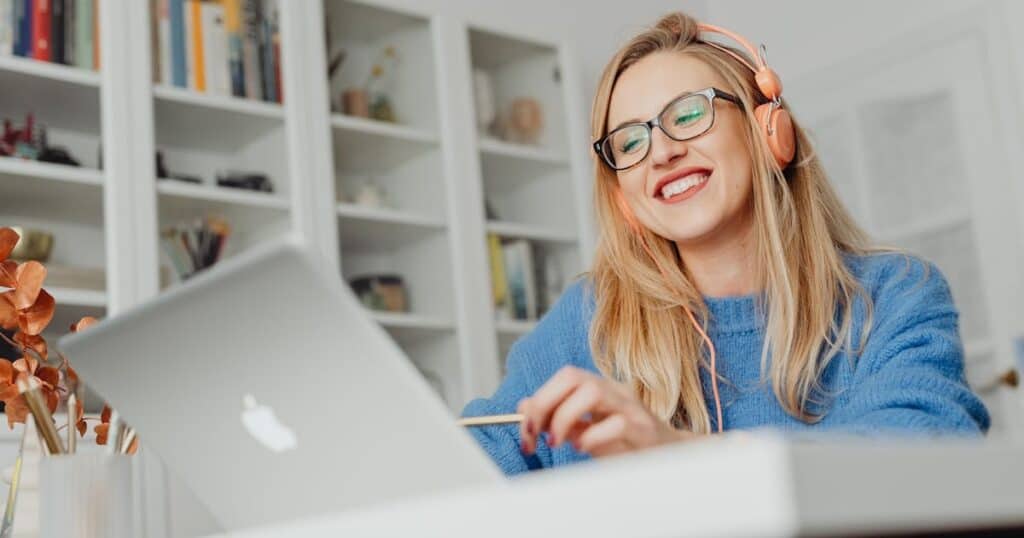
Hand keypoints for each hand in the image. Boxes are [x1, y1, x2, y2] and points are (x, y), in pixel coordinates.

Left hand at [517, 366, 693, 456]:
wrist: (670, 456)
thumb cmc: (627, 443)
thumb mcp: (587, 430)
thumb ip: (560, 418)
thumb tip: (524, 407)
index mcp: (599, 387)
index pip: (564, 377)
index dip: (538, 400)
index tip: (526, 431)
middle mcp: (614, 391)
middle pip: (573, 377)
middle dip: (544, 404)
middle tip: (536, 435)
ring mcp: (631, 408)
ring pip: (593, 392)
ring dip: (564, 417)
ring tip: (558, 441)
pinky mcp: (644, 430)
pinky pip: (616, 424)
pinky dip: (592, 437)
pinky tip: (584, 448)